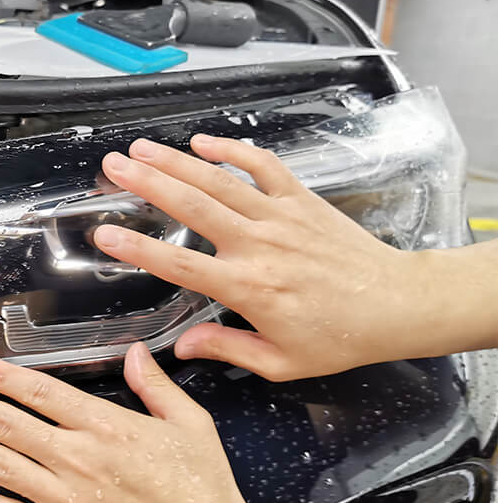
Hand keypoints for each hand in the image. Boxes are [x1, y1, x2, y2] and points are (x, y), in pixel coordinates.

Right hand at [92, 135, 438, 380]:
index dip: (138, 249)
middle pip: (192, 207)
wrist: (396, 304)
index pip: (180, 265)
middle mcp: (260, 245)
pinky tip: (204, 141)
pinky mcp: (302, 200)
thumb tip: (184, 347)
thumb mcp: (280, 362)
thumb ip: (227, 348)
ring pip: (219, 182)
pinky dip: (233, 151)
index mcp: (249, 288)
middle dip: (147, 183)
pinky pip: (263, 167)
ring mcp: (281, 217)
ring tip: (141, 147)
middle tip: (113, 167)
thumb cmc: (340, 338)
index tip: (106, 236)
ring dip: (177, 161)